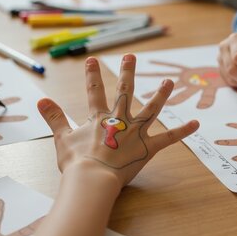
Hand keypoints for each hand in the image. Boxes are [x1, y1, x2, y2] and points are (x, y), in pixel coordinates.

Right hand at [37, 54, 198, 187]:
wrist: (92, 179)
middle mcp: (119, 120)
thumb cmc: (76, 162)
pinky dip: (182, 131)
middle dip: (128, 72)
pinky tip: (195, 123)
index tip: (93, 59)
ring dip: (160, 94)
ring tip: (168, 81)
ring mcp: (135, 133)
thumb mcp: (62, 138)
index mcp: (99, 118)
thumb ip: (54, 118)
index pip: (94, 91)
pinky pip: (168, 139)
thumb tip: (40, 100)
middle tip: (132, 56)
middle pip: (125, 92)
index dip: (93, 75)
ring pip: (151, 109)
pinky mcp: (147, 148)